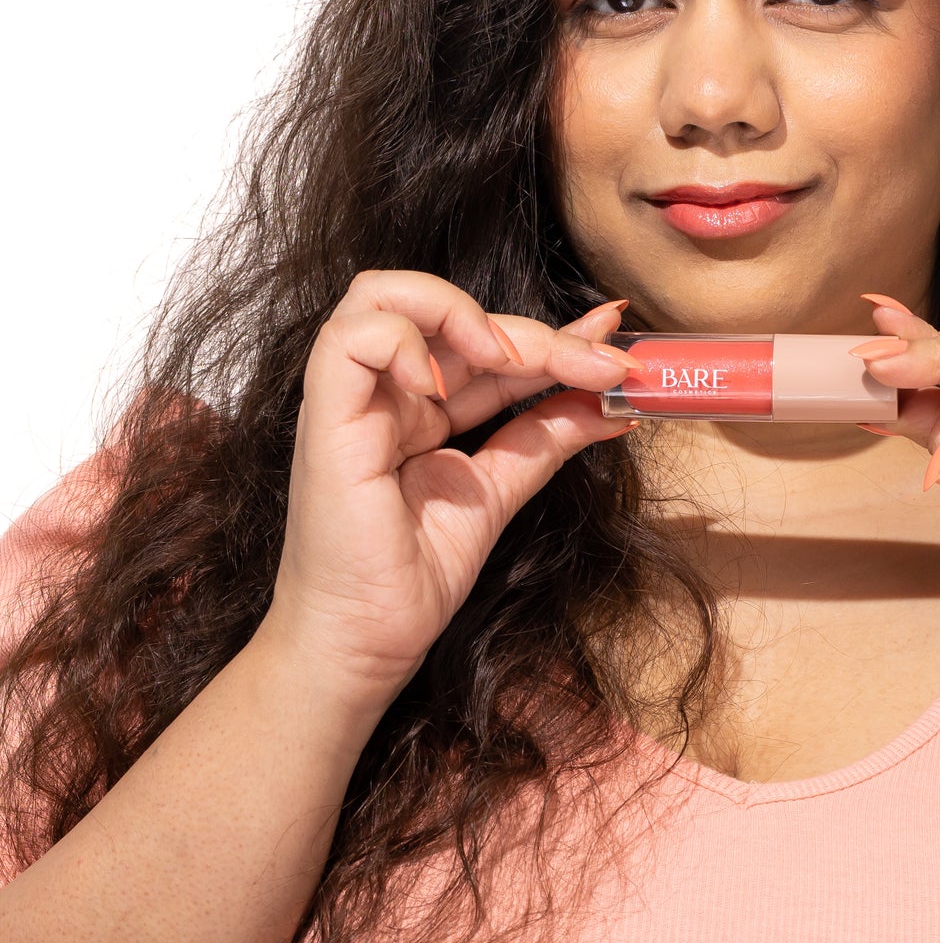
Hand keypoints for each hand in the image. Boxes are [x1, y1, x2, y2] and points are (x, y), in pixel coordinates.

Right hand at [259, 270, 638, 708]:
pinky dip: (402, 341)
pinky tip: (446, 384)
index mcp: (422, 406)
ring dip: (459, 311)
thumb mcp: (498, 493)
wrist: (364, 646)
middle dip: (535, 331)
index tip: (612, 335)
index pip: (490, 345)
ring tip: (512, 358)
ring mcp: (351, 401)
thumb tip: (611, 406)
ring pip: (382, 295)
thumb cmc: (412, 579)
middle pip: (453, 317)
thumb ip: (544, 440)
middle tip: (597, 361)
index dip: (553, 334)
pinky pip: (348, 339)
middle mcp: (385, 394)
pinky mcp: (324, 421)